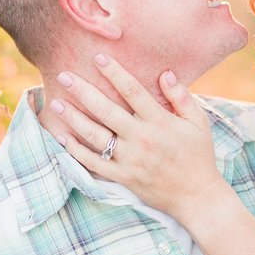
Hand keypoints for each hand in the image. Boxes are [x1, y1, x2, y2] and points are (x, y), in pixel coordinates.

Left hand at [51, 54, 228, 220]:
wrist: (197, 196)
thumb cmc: (198, 156)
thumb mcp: (198, 122)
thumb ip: (181, 97)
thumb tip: (165, 73)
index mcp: (160, 122)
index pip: (133, 91)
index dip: (114, 73)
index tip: (98, 58)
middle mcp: (141, 139)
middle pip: (106, 110)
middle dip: (83, 91)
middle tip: (63, 76)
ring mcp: (130, 160)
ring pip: (95, 136)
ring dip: (73, 119)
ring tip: (55, 104)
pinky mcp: (122, 177)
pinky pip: (94, 163)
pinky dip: (77, 151)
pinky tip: (62, 138)